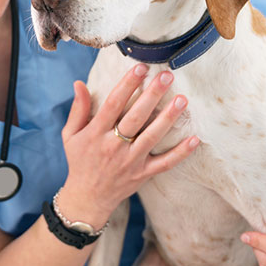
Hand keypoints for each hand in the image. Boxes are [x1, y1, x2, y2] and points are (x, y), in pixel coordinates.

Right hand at [58, 64, 199, 227]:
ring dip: (168, 118)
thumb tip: (79, 83)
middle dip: (152, 95)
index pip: (113, 104)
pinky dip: (180, 153)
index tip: (140, 67)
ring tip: (182, 99)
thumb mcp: (70, 135)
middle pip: (135, 117)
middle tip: (166, 76)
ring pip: (152, 136)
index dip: (127, 84)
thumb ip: (78, 109)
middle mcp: (113, 146)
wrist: (87, 198)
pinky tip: (194, 139)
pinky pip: (164, 163)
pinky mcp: (143, 174)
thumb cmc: (79, 161)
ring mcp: (130, 161)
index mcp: (95, 133)